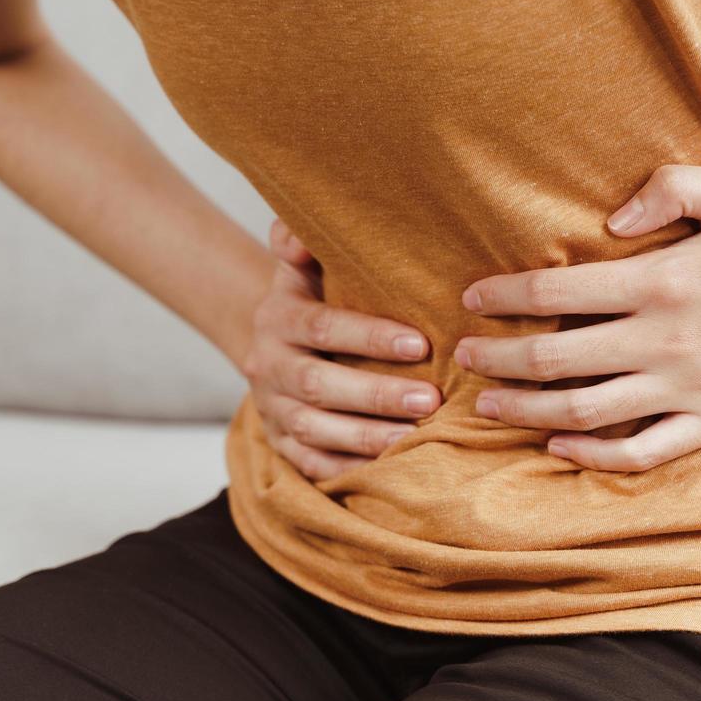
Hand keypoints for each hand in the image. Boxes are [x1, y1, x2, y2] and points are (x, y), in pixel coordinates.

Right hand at [242, 218, 442, 480]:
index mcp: (278, 318)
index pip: (323, 327)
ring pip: (316, 430)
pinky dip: (349, 468)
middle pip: (320, 385)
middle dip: (377, 394)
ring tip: (417, 436)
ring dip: (368, 436)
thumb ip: (301, 241)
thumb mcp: (302, 266)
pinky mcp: (280, 445)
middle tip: (432, 400)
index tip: (421, 344)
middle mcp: (269, 366)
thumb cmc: (311, 298)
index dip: (370, 337)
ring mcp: (272, 410)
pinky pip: (312, 464)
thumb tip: (298, 232)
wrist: (272, 343)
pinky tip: (391, 467)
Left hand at [454, 165, 700, 471]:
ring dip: (528, 411)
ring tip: (489, 407)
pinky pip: (641, 450)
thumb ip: (668, 187)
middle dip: (498, 360)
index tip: (470, 301)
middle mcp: (663, 339)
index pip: (557, 292)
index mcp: (660, 280)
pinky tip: (558, 447)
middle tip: (464, 359)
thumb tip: (612, 220)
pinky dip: (594, 454)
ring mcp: (686, 387)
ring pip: (586, 410)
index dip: (504, 297)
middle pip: (556, 358)